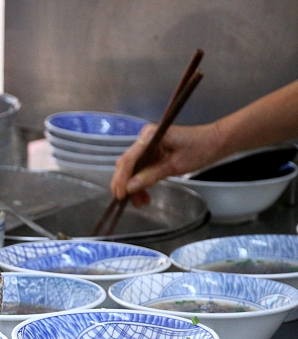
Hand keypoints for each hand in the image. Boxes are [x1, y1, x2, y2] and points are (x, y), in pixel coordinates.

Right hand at [110, 122, 225, 206]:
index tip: (121, 195)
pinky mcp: (153, 151)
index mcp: (149, 136)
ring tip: (140, 202)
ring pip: (133, 168)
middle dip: (125, 183)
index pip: (129, 159)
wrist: (217, 141)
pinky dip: (141, 181)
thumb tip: (129, 188)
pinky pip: (142, 168)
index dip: (122, 179)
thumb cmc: (200, 150)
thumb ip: (150, 176)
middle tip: (127, 201)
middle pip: (127, 163)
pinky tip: (144, 194)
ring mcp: (148, 145)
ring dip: (133, 185)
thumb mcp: (175, 166)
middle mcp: (145, 138)